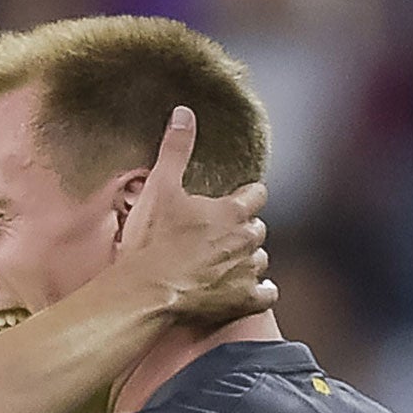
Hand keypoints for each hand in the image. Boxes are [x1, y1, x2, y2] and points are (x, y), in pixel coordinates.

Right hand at [120, 105, 273, 323]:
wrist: (146, 292)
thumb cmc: (152, 241)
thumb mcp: (160, 187)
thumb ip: (176, 149)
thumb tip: (185, 112)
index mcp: (232, 211)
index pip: (256, 195)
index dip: (244, 198)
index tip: (232, 203)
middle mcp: (247, 240)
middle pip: (258, 229)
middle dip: (243, 231)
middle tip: (218, 238)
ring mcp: (248, 272)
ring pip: (261, 261)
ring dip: (247, 261)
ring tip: (224, 266)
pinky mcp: (244, 301)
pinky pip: (266, 294)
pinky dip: (260, 292)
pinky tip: (245, 291)